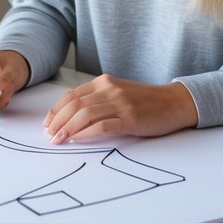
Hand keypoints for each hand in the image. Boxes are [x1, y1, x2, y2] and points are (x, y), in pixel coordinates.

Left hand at [44, 76, 198, 142]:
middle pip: (75, 105)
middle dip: (58, 121)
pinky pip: (102, 126)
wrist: (174, 102)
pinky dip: (86, 133)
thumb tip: (71, 116)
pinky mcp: (130, 119)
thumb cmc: (145, 102)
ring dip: (68, 129)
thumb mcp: (118, 93)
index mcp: (104, 82)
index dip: (56, 110)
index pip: (72, 95)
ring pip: (85, 114)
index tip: (48, 123)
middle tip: (50, 135)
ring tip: (59, 140)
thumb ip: (98, 99)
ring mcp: (120, 103)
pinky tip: (77, 140)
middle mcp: (110, 89)